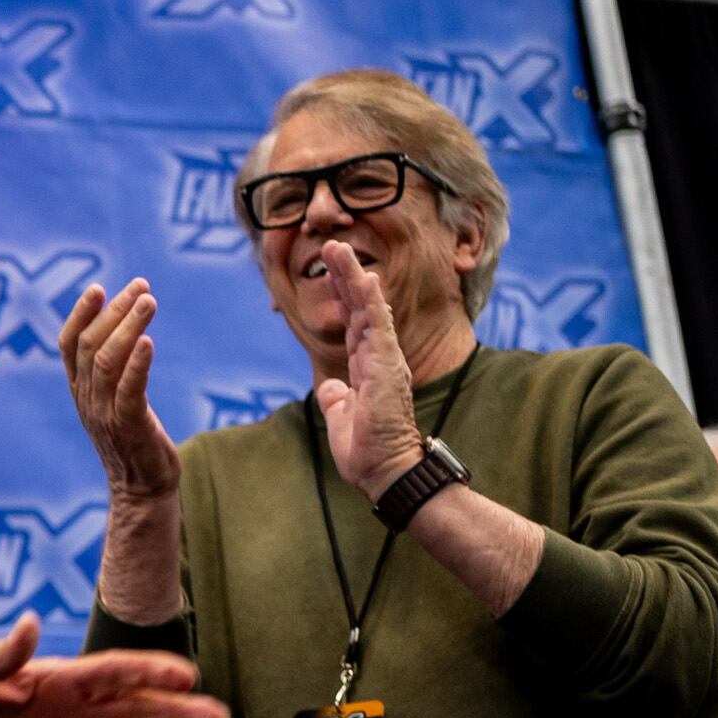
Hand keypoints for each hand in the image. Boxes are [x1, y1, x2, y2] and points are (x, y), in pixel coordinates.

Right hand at [58, 279, 179, 501]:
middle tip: (140, 286)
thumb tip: (128, 331)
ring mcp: (105, 414)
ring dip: (128, 326)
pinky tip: (148, 341)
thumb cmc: (134, 440)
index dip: (80, 314)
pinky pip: (129, 390)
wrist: (141, 489)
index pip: (68, 345)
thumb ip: (112, 371)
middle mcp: (86, 399)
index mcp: (79, 391)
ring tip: (149, 301)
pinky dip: (137, 364)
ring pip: (107, 361)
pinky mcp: (130, 427)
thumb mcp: (114, 401)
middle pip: (90, 345)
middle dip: (114, 311)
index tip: (98, 288)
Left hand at [310, 238, 425, 497]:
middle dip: (345, 275)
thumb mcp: (341, 419)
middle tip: (331, 245)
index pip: (353, 322)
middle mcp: (379, 357)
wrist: (386, 472)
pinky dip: (370, 303)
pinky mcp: (387, 367)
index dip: (341, 295)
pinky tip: (363, 280)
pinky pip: (378, 328)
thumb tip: (330, 385)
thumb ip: (337, 398)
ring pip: (368, 309)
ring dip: (352, 278)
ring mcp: (385, 360)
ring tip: (336, 249)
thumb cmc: (368, 451)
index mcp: (367, 367)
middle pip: (360, 307)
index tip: (330, 270)